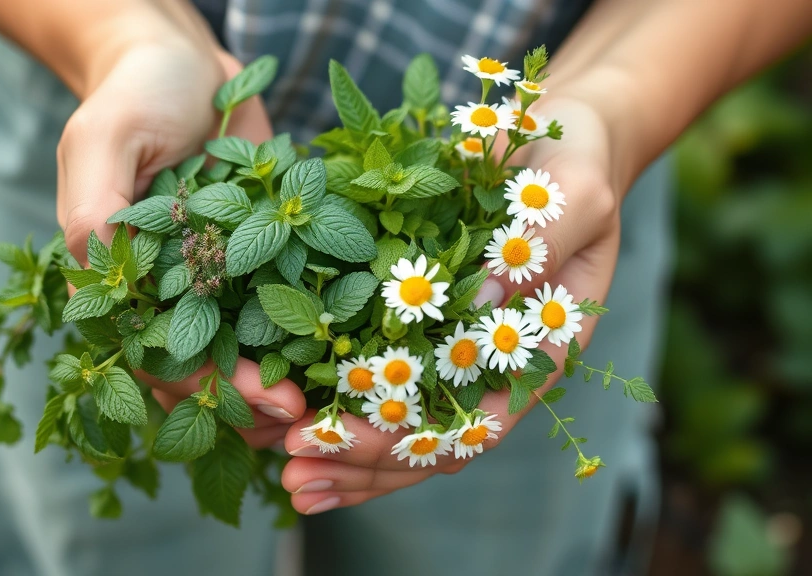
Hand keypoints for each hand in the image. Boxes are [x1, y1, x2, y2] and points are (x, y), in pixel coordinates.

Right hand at [56, 13, 304, 446]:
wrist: (185, 63)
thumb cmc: (136, 95)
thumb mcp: (102, 141)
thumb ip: (95, 213)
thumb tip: (104, 288)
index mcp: (122, 280)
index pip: (159, 353)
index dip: (210, 385)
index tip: (264, 402)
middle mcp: (168, 288)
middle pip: (207, 366)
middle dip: (254, 398)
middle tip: (308, 417)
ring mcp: (217, 275)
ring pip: (247, 348)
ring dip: (283, 381)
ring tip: (329, 405)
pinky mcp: (261, 254)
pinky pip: (284, 301)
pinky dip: (309, 333)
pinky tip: (342, 353)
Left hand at [281, 97, 622, 513]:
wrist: (553, 143)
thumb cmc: (570, 172)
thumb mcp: (569, 197)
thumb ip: (538, 243)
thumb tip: (490, 290)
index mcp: (535, 353)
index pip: (477, 421)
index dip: (415, 443)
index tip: (351, 445)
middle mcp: (489, 363)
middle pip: (428, 439)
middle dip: (361, 462)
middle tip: (297, 475)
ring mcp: (450, 347)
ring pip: (398, 421)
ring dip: (341, 449)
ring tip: (283, 467)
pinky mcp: (414, 319)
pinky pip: (374, 369)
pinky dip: (333, 396)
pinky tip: (287, 418)